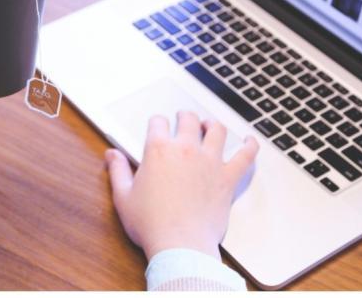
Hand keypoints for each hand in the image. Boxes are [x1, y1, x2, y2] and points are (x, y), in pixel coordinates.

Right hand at [105, 111, 258, 260]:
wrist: (180, 245)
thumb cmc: (151, 224)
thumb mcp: (123, 197)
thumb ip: (118, 171)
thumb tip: (111, 154)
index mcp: (158, 150)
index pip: (158, 122)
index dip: (157, 123)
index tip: (157, 126)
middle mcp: (186, 149)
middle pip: (188, 120)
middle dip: (184, 116)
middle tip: (184, 118)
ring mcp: (210, 162)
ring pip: (217, 130)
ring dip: (212, 124)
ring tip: (210, 125)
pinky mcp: (227, 178)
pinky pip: (245, 156)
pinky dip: (250, 146)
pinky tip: (250, 141)